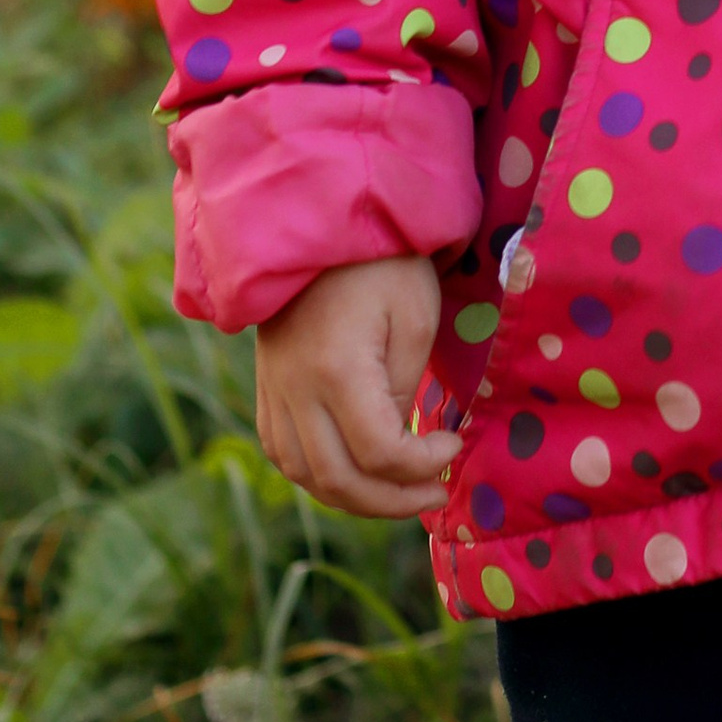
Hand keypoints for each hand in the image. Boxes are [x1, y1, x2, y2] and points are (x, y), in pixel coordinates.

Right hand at [253, 254, 453, 522]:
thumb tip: (395, 443)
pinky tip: (352, 470)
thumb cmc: (382, 261)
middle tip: (435, 491)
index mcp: (337, 370)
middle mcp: (296, 391)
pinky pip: (283, 452)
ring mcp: (274, 390)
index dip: (422, 464)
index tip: (453, 443)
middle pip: (338, 481)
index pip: (380, 453)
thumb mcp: (413, 316)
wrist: (319, 220)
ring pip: (304, 476)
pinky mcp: (267, 386)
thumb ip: (402, 388)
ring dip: (354, 496)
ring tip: (398, 490)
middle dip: (393, 500)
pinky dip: (318, 474)